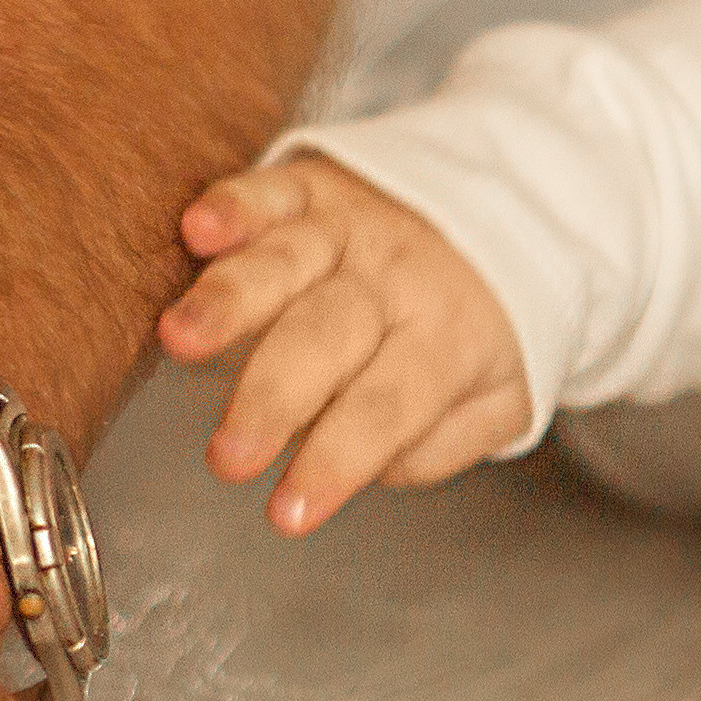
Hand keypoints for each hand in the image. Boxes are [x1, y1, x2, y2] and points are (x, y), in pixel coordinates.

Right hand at [159, 153, 531, 532]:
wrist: (518, 206)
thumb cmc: (482, 321)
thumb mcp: (505, 396)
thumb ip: (443, 443)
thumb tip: (373, 466)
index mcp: (445, 335)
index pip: (388, 405)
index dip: (337, 460)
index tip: (289, 514)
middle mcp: (393, 277)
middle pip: (327, 336)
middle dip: (272, 398)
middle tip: (230, 455)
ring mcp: (350, 226)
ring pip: (286, 260)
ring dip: (230, 298)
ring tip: (182, 338)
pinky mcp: (315, 186)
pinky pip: (272, 190)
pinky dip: (236, 204)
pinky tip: (201, 229)